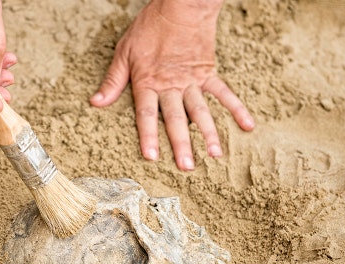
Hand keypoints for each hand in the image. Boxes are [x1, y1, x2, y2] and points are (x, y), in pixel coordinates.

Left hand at [90, 0, 254, 170]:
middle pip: (177, 119)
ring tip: (215, 155)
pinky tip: (247, 126)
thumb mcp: (124, 52)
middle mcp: (171, 85)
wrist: (181, 6)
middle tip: (187, 167)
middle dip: (182, 144)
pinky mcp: (208, 72)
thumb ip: (113, 80)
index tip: (152, 157)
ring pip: (201, 111)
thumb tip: (96, 102)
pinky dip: (237, 109)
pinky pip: (224, 93)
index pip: (147, 114)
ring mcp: (192, 80)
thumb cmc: (150, 28)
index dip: (148, 136)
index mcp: (148, 82)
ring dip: (209, 133)